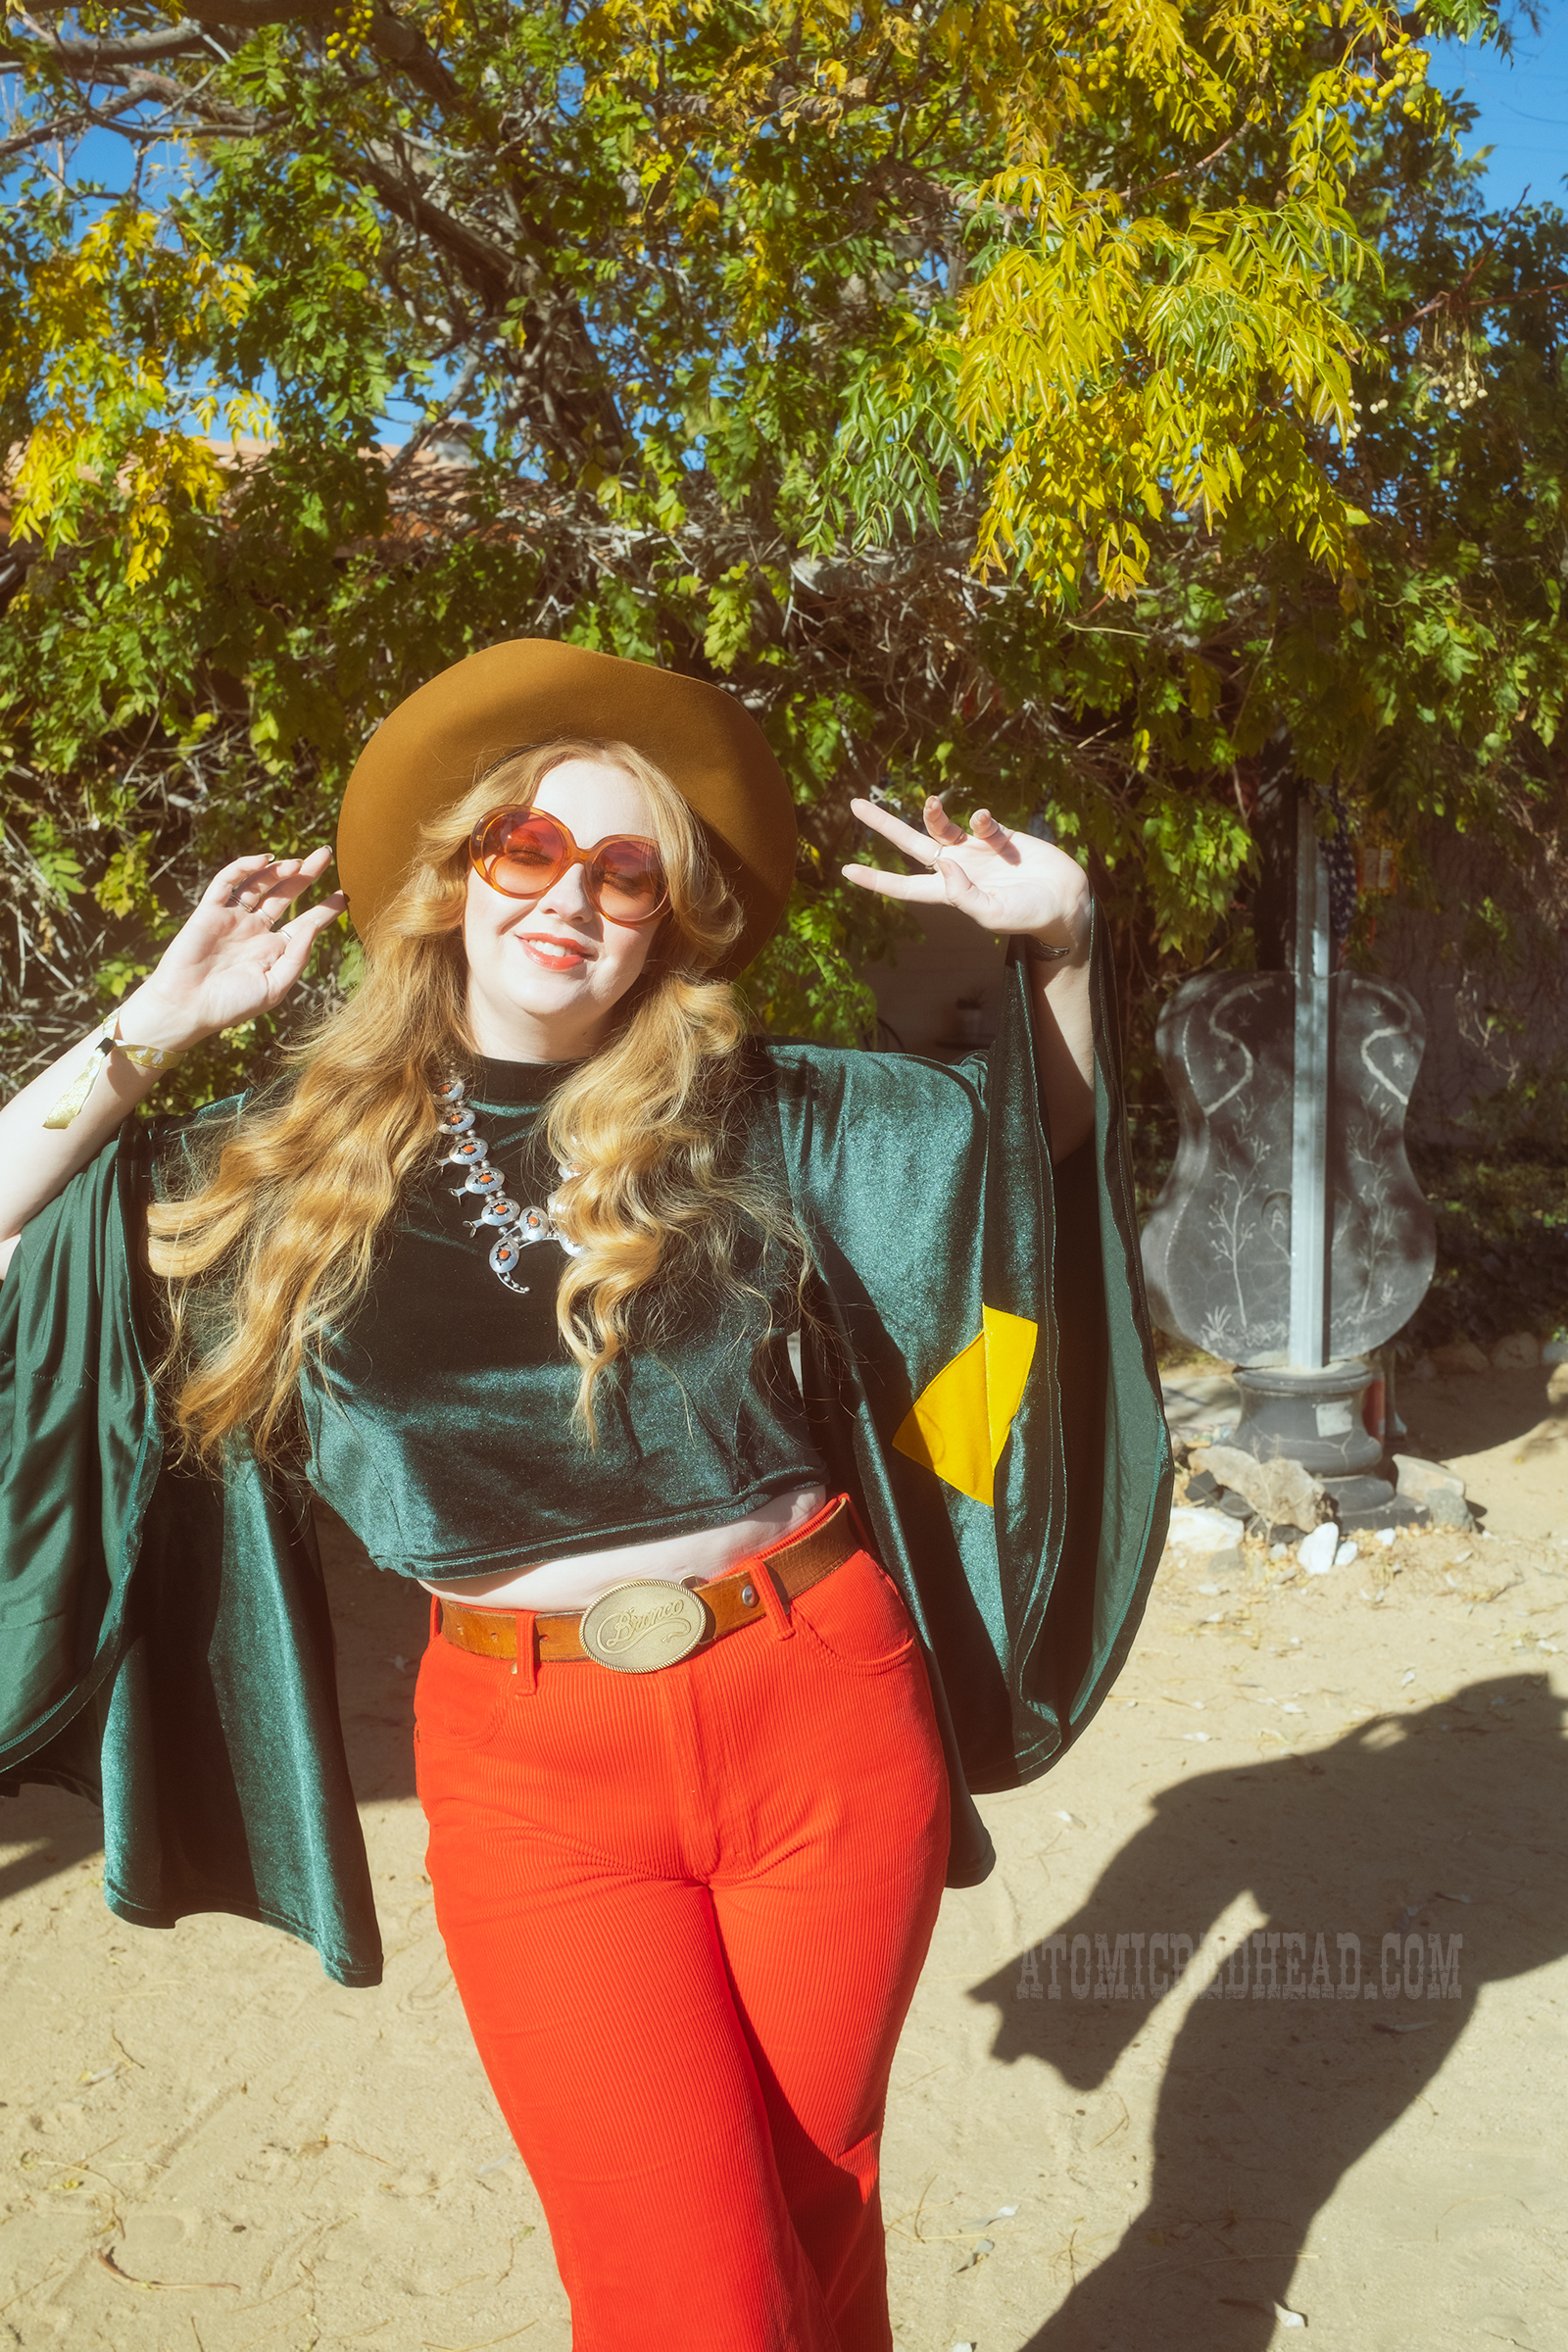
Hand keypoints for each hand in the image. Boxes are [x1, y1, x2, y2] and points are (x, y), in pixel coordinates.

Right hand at [118, 846, 347, 1048]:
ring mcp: (233, 918)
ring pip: (260, 885)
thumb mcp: (274, 987)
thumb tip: (312, 927)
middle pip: (286, 894)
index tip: (346, 895)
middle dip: (306, 874)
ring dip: (279, 870)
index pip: (306, 922)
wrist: (187, 1007)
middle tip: (325, 853)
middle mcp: (255, 930)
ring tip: (298, 862)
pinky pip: (227, 883)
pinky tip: (264, 861)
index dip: (325, 908)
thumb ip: (296, 958)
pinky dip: (244, 868)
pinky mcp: (209, 911)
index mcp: (274, 950)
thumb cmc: (232, 1005)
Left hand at [843, 796, 1090, 949]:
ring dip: (932, 812)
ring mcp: (977, 851)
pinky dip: (981, 818)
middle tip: (855, 804)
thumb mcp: (991, 913)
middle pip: (910, 845)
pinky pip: (981, 821)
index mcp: (949, 894)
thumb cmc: (1028, 916)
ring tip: (930, 801)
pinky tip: (988, 825)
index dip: (875, 879)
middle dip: (883, 825)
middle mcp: (957, 869)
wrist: (1065, 902)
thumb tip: (940, 863)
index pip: (903, 886)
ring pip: (941, 826)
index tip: (846, 871)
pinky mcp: (1000, 836)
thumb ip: (962, 892)